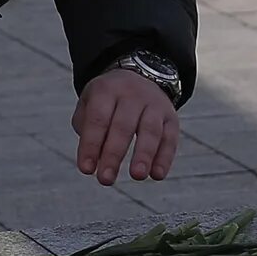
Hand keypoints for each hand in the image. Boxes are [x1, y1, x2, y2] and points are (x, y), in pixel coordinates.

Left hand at [73, 70, 178, 186]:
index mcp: (106, 90)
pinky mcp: (170, 116)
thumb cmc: (107, 100)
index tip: (86, 170)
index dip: (91, 145)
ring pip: (150, 130)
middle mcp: (131, 94)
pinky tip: (157, 175)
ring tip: (137, 176)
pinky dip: (164, 157)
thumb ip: (86, 127)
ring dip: (144, 155)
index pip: (98, 119)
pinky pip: (170, 137)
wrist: (139, 75)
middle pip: (123, 126)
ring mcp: (154, 104)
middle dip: (113, 154)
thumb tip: (93, 158)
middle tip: (106, 180)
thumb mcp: (89, 103)